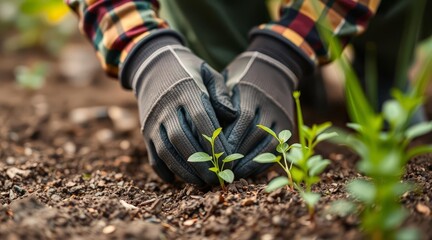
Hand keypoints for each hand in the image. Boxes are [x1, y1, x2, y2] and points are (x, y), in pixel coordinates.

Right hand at [121, 34, 235, 185]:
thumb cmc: (189, 70)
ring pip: (166, 149)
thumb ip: (221, 92)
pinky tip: (175, 180)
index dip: (215, 142)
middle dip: (200, 162)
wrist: (153, 64)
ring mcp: (154, 119)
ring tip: (200, 182)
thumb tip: (233, 115)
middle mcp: (167, 106)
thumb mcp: (208, 72)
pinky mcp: (145, 129)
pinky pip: (152, 153)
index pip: (201, 120)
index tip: (229, 158)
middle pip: (182, 139)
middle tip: (216, 178)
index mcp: (187, 91)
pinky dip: (162, 169)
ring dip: (183, 169)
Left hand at [223, 34, 305, 178]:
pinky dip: (263, 161)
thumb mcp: (225, 80)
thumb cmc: (240, 77)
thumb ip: (217, 101)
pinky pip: (277, 148)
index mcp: (251, 91)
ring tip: (233, 174)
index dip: (229, 138)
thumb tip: (207, 125)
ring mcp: (281, 116)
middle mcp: (269, 104)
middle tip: (220, 169)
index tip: (214, 153)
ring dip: (251, 162)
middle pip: (255, 134)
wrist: (274, 66)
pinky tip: (248, 170)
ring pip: (268, 144)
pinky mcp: (288, 125)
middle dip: (237, 154)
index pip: (242, 118)